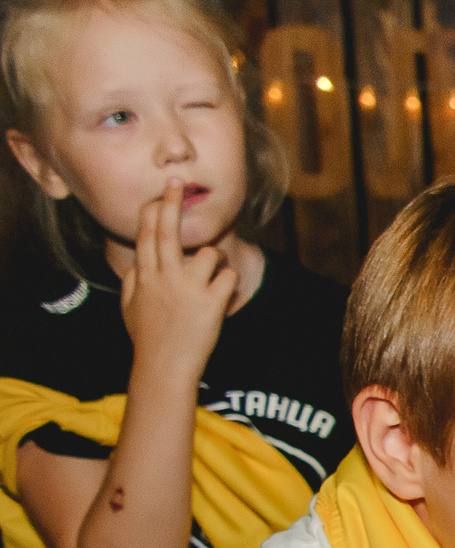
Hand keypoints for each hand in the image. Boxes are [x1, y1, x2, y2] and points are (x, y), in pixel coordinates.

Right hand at [121, 176, 234, 389]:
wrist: (165, 366)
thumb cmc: (148, 339)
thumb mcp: (130, 308)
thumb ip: (133, 281)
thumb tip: (137, 263)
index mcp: (144, 276)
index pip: (146, 235)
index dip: (152, 211)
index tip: (157, 194)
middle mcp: (164, 276)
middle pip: (168, 230)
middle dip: (172, 203)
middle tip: (178, 181)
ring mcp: (187, 287)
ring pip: (210, 253)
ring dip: (216, 263)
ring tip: (211, 283)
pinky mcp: (210, 301)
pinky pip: (229, 277)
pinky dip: (230, 286)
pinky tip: (222, 300)